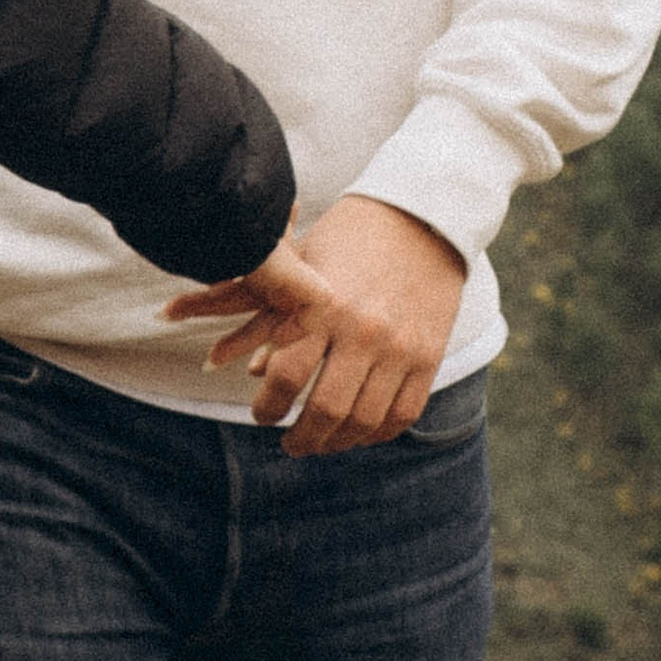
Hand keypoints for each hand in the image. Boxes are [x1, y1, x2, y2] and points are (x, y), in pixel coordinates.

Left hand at [166, 194, 467, 456]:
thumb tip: (231, 366)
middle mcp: (363, 330)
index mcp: (322, 305)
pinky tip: (359, 432)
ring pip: (364, 421)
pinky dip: (377, 433)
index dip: (267, 407)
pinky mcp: (429, 356)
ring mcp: (400, 347)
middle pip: (326, 410)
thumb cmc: (347, 238)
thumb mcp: (301, 268)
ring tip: (321, 442)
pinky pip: (403, 414)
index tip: (261, 414)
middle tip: (290, 443)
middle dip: (301, 438)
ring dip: (337, 443)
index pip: (285, 377)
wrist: (420, 218)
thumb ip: (266, 318)